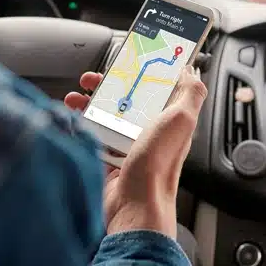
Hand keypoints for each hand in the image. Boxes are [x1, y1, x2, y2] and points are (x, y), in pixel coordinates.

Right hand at [64, 66, 207, 238]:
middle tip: (93, 78)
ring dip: (89, 103)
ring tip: (77, 96)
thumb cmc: (159, 165)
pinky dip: (80, 125)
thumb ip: (191, 93)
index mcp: (168, 120)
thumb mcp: (182, 119)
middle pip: (126, 99)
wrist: (135, 204)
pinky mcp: (107, 159)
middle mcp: (148, 132)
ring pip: (105, 116)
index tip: (127, 60)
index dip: (142, 73)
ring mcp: (127, 146)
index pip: (156, 88)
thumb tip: (192, 72)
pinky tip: (72, 117)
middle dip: (108, 85)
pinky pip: (91, 136)